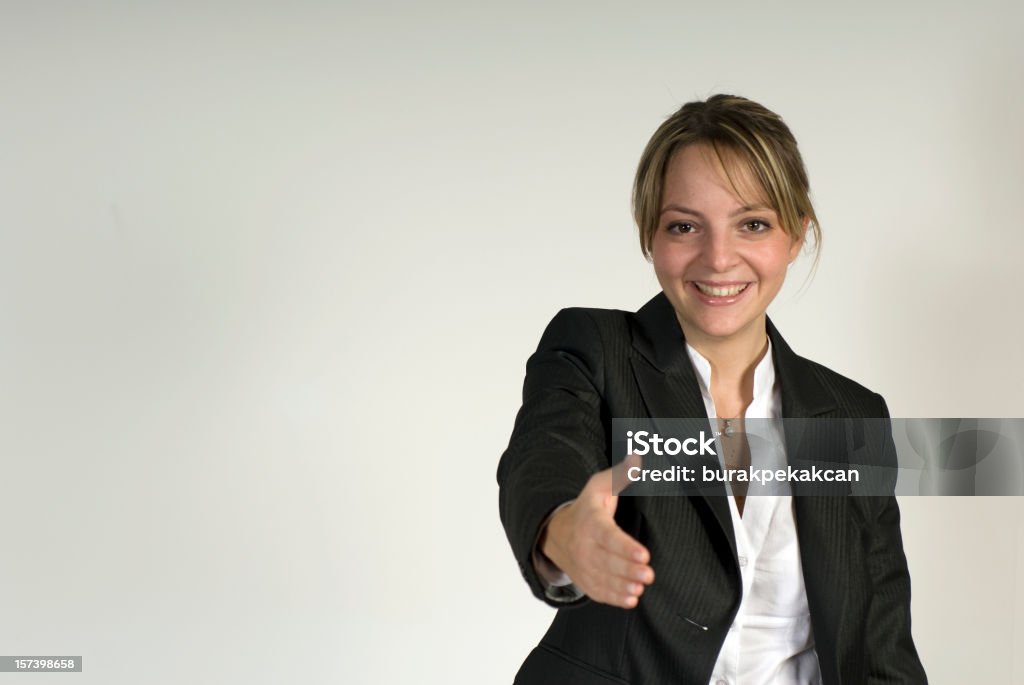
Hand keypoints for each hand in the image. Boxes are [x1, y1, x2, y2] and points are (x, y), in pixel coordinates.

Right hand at [539, 453, 653, 607]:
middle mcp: (585, 547)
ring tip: (640, 587)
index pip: (608, 537)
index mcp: (591, 523)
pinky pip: (599, 592)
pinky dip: (614, 598)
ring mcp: (584, 566)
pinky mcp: (586, 581)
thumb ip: (620, 476)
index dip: (625, 547)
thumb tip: (637, 460)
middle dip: (628, 569)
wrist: (556, 534)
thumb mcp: (599, 488)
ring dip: (623, 585)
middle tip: (648, 573)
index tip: (643, 554)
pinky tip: (630, 599)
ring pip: (604, 579)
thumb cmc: (586, 510)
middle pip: (607, 561)